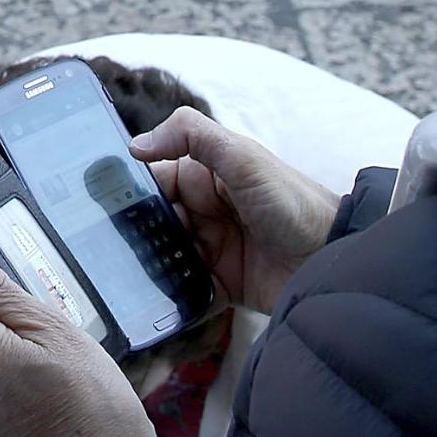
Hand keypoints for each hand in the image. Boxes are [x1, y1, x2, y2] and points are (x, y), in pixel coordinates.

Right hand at [128, 109, 339, 312]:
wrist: (334, 261)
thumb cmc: (294, 202)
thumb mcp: (244, 158)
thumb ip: (192, 136)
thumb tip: (136, 145)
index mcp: (206, 176)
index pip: (154, 179)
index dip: (130, 191)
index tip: (101, 205)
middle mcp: (205, 212)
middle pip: (153, 222)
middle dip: (135, 234)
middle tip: (110, 248)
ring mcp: (211, 249)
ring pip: (162, 257)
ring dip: (150, 267)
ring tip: (131, 276)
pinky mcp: (220, 285)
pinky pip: (183, 290)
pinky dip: (171, 296)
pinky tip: (158, 301)